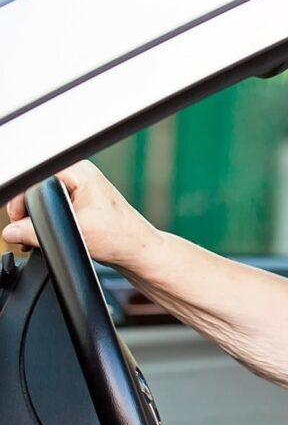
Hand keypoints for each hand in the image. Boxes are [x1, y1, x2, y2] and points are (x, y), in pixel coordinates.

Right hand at [2, 161, 161, 271]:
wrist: (138, 251)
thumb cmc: (120, 237)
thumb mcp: (75, 234)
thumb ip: (36, 233)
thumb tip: (11, 232)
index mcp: (80, 172)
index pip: (37, 177)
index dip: (23, 199)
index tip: (20, 219)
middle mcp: (80, 176)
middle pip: (37, 188)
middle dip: (28, 211)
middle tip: (25, 231)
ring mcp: (80, 189)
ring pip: (43, 200)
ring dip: (36, 219)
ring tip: (35, 236)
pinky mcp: (80, 204)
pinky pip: (53, 208)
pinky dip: (45, 223)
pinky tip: (43, 236)